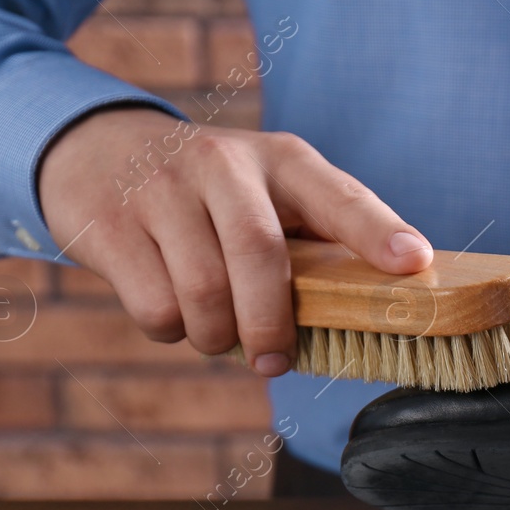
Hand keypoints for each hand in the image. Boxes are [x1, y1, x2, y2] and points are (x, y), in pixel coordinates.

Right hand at [38, 107, 432, 376]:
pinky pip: (157, 307)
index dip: (378, 232)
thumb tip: (369, 316)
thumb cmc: (212, 194)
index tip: (412, 262)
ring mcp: (161, 190)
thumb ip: (315, 242)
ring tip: (221, 333)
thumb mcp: (267, 193)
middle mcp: (223, 164)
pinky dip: (173, 331)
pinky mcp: (111, 224)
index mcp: (282, 161)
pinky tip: (177, 313)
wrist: (97, 149)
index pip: (339, 196)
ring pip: (203, 291)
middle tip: (275, 360)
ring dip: (218, 336)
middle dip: (272, 324)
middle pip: (259, 255)